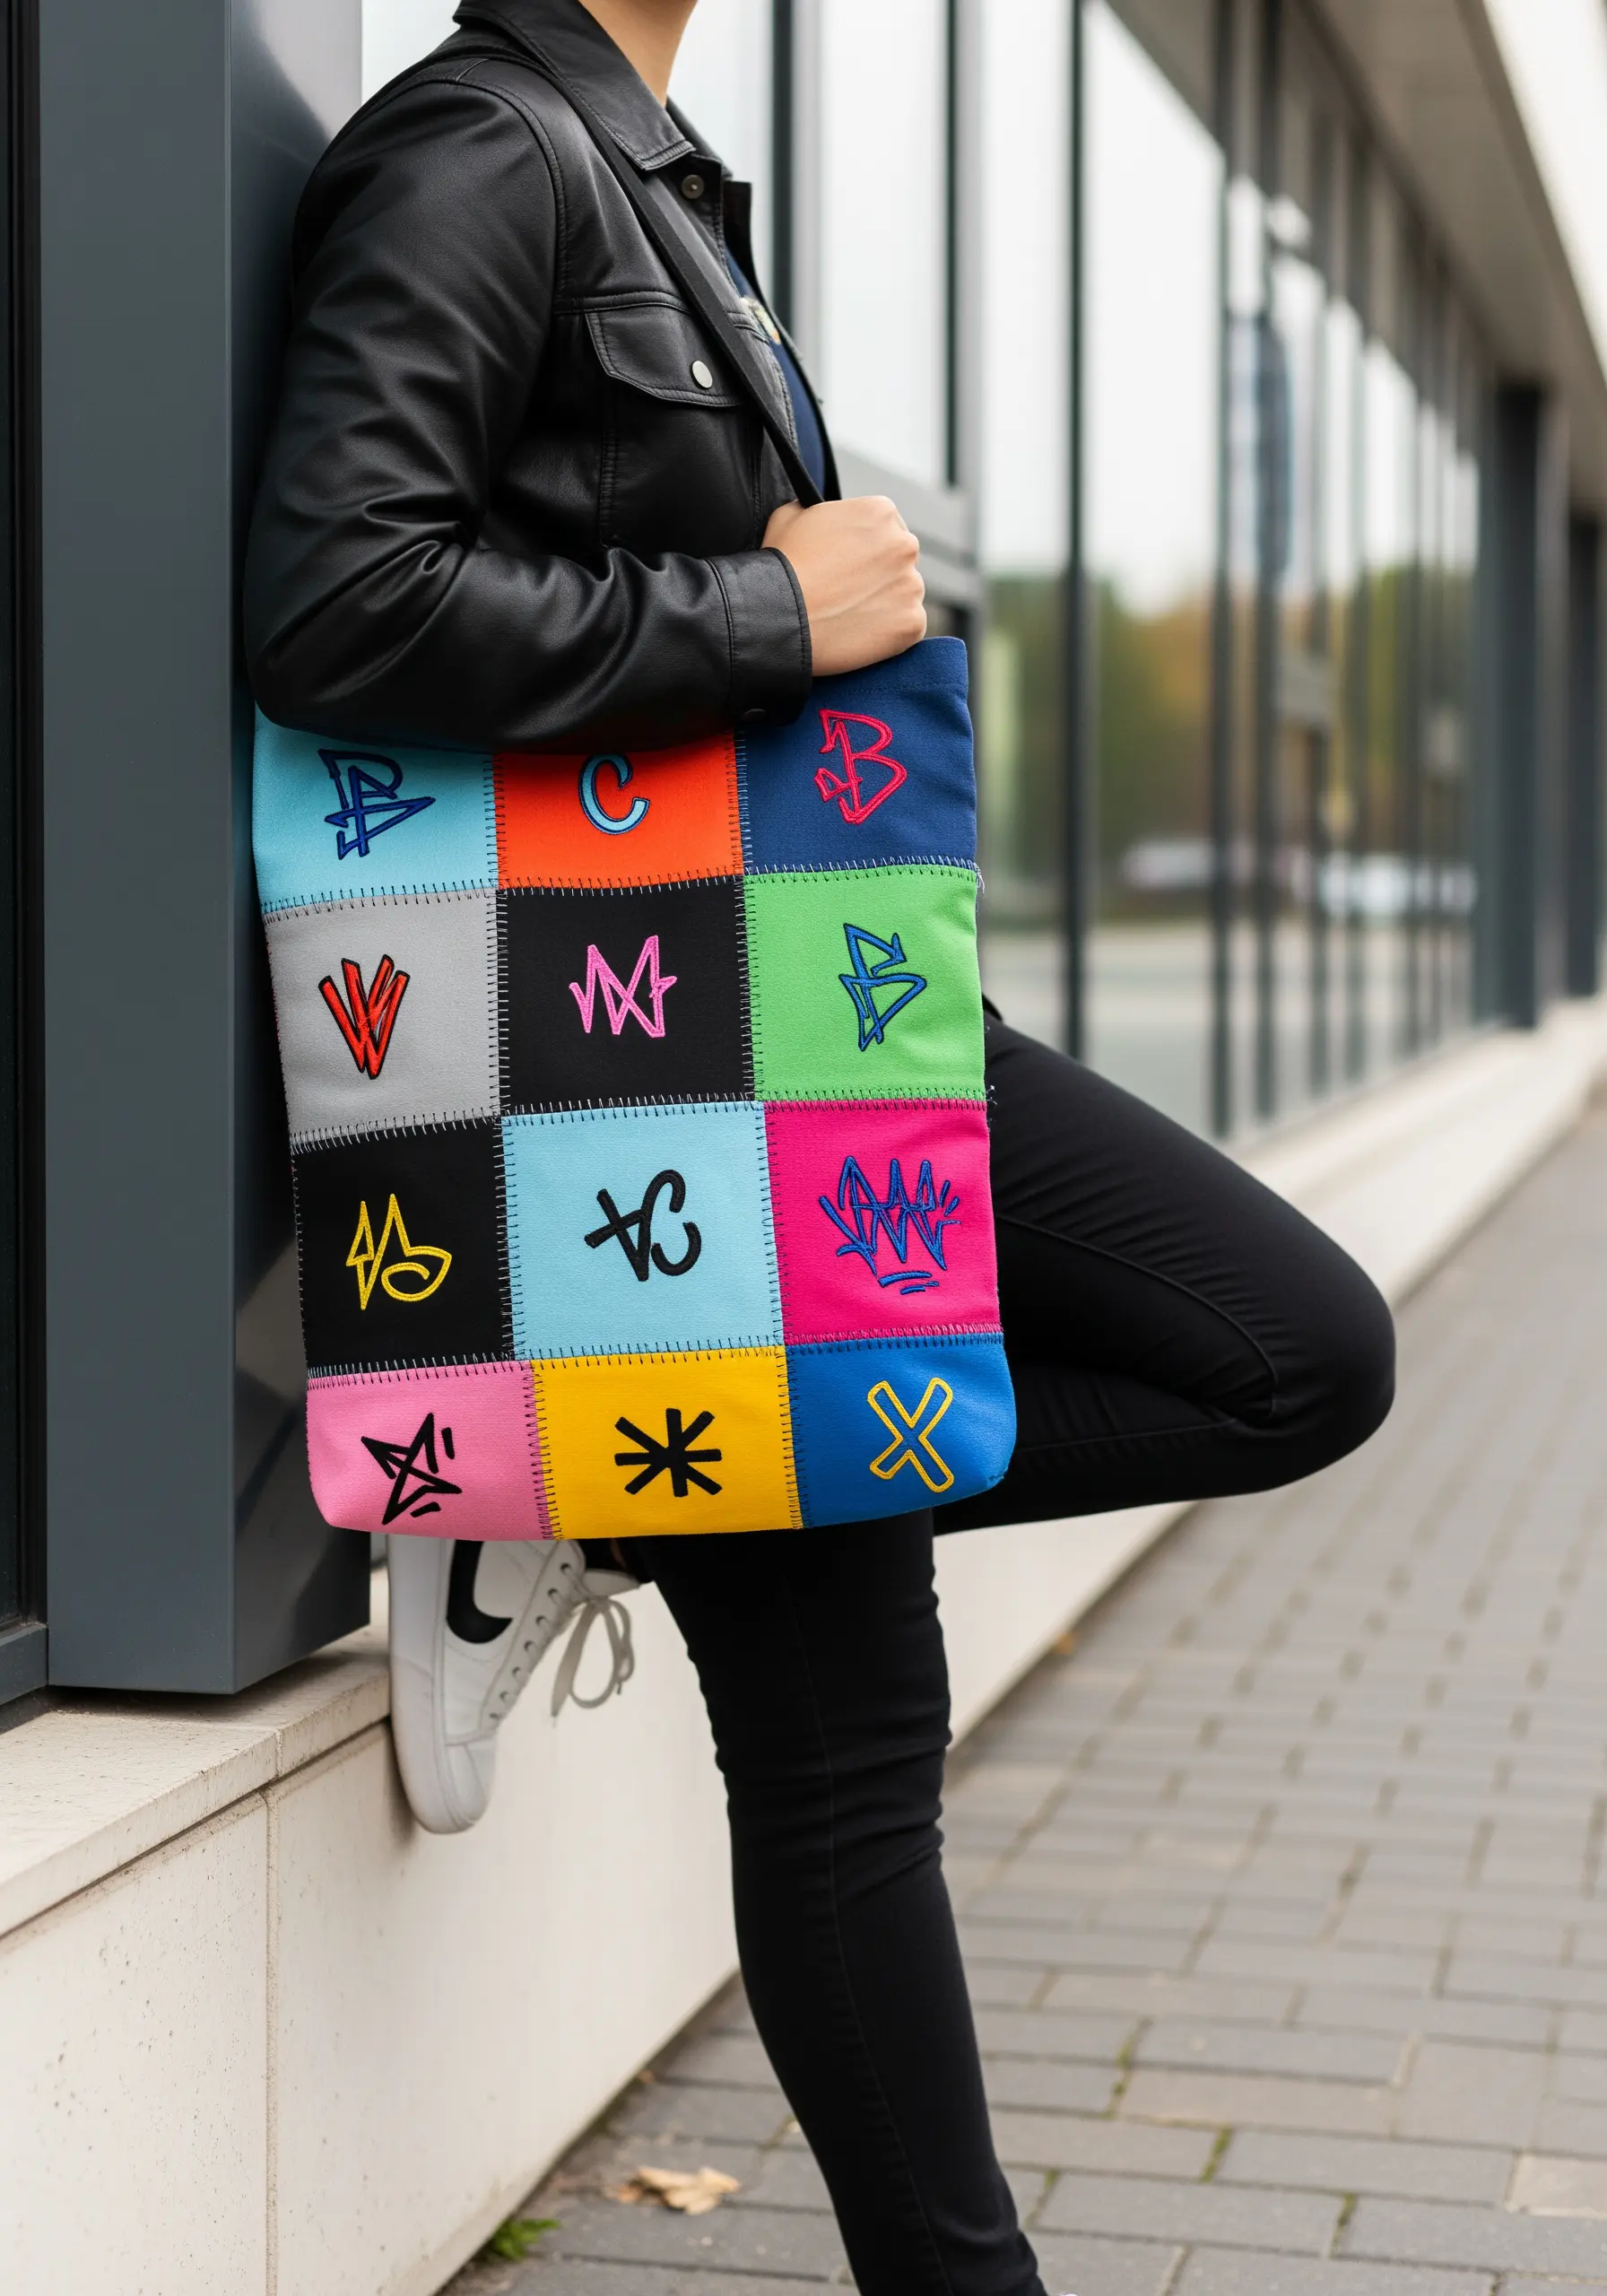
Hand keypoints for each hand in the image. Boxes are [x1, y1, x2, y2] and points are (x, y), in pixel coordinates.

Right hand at [763, 496, 926, 675]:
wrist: (781, 616)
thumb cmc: (782, 566)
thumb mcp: (791, 515)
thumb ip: (817, 510)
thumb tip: (816, 515)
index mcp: (881, 512)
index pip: (884, 527)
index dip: (864, 546)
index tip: (849, 563)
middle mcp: (905, 544)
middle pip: (899, 559)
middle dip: (879, 573)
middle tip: (848, 591)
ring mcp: (912, 586)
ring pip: (904, 594)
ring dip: (885, 602)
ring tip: (848, 615)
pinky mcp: (913, 623)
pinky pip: (907, 627)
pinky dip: (888, 633)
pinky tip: (858, 634)